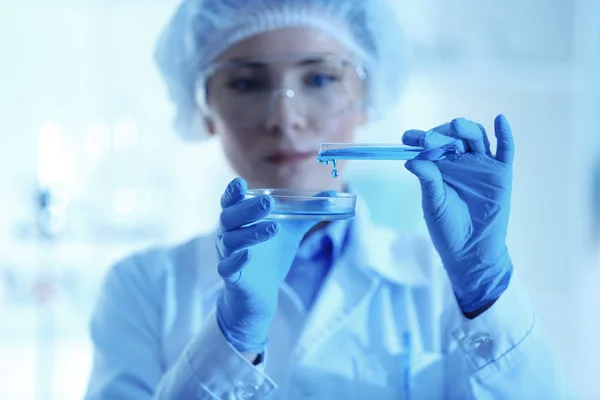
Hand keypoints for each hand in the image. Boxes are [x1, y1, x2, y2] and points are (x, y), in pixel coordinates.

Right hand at [215, 178, 317, 352]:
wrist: (261, 293)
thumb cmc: (270, 255)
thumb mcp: (290, 231)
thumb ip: (306, 212)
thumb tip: (331, 194)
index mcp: (239, 221)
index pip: (230, 202)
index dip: (232, 193)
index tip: (240, 183)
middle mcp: (228, 235)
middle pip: (230, 218)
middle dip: (248, 209)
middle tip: (269, 203)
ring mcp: (227, 256)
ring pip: (231, 241)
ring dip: (251, 233)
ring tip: (274, 228)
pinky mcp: (232, 277)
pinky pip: (228, 267)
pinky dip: (237, 261)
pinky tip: (248, 255)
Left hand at [402, 115, 513, 311]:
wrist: (471, 251)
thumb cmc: (447, 228)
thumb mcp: (434, 204)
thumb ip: (428, 180)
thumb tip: (411, 160)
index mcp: (440, 166)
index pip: (429, 145)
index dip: (419, 138)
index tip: (406, 138)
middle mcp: (460, 160)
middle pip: (453, 137)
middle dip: (440, 134)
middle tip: (428, 140)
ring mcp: (481, 165)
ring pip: (476, 138)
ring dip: (466, 129)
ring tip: (456, 127)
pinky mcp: (501, 174)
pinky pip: (505, 150)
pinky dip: (505, 134)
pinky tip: (501, 120)